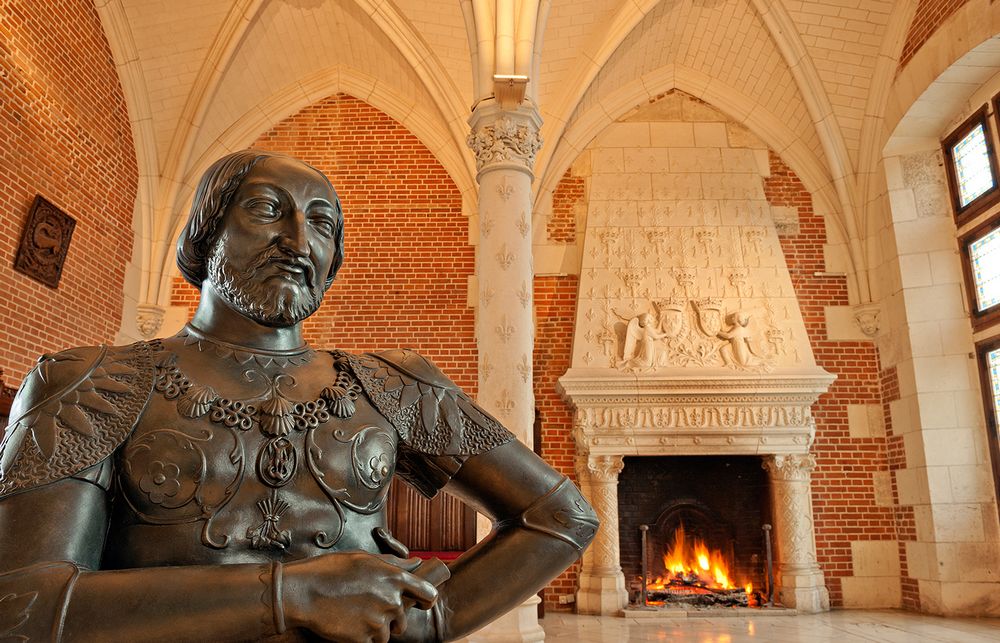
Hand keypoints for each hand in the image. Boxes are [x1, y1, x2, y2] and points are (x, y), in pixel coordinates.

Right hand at [282, 551, 438, 642]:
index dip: (426, 600)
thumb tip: (416, 562)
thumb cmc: (331, 571)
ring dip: (375, 629)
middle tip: (368, 609)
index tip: (422, 603)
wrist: (304, 593)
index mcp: (394, 578)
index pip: (428, 594)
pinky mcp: (364, 639)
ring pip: (386, 634)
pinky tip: (348, 625)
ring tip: (354, 615)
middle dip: (390, 618)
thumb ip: (394, 563)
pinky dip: (362, 638)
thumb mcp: (364, 559)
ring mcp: (378, 622)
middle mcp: (391, 601)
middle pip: (403, 620)